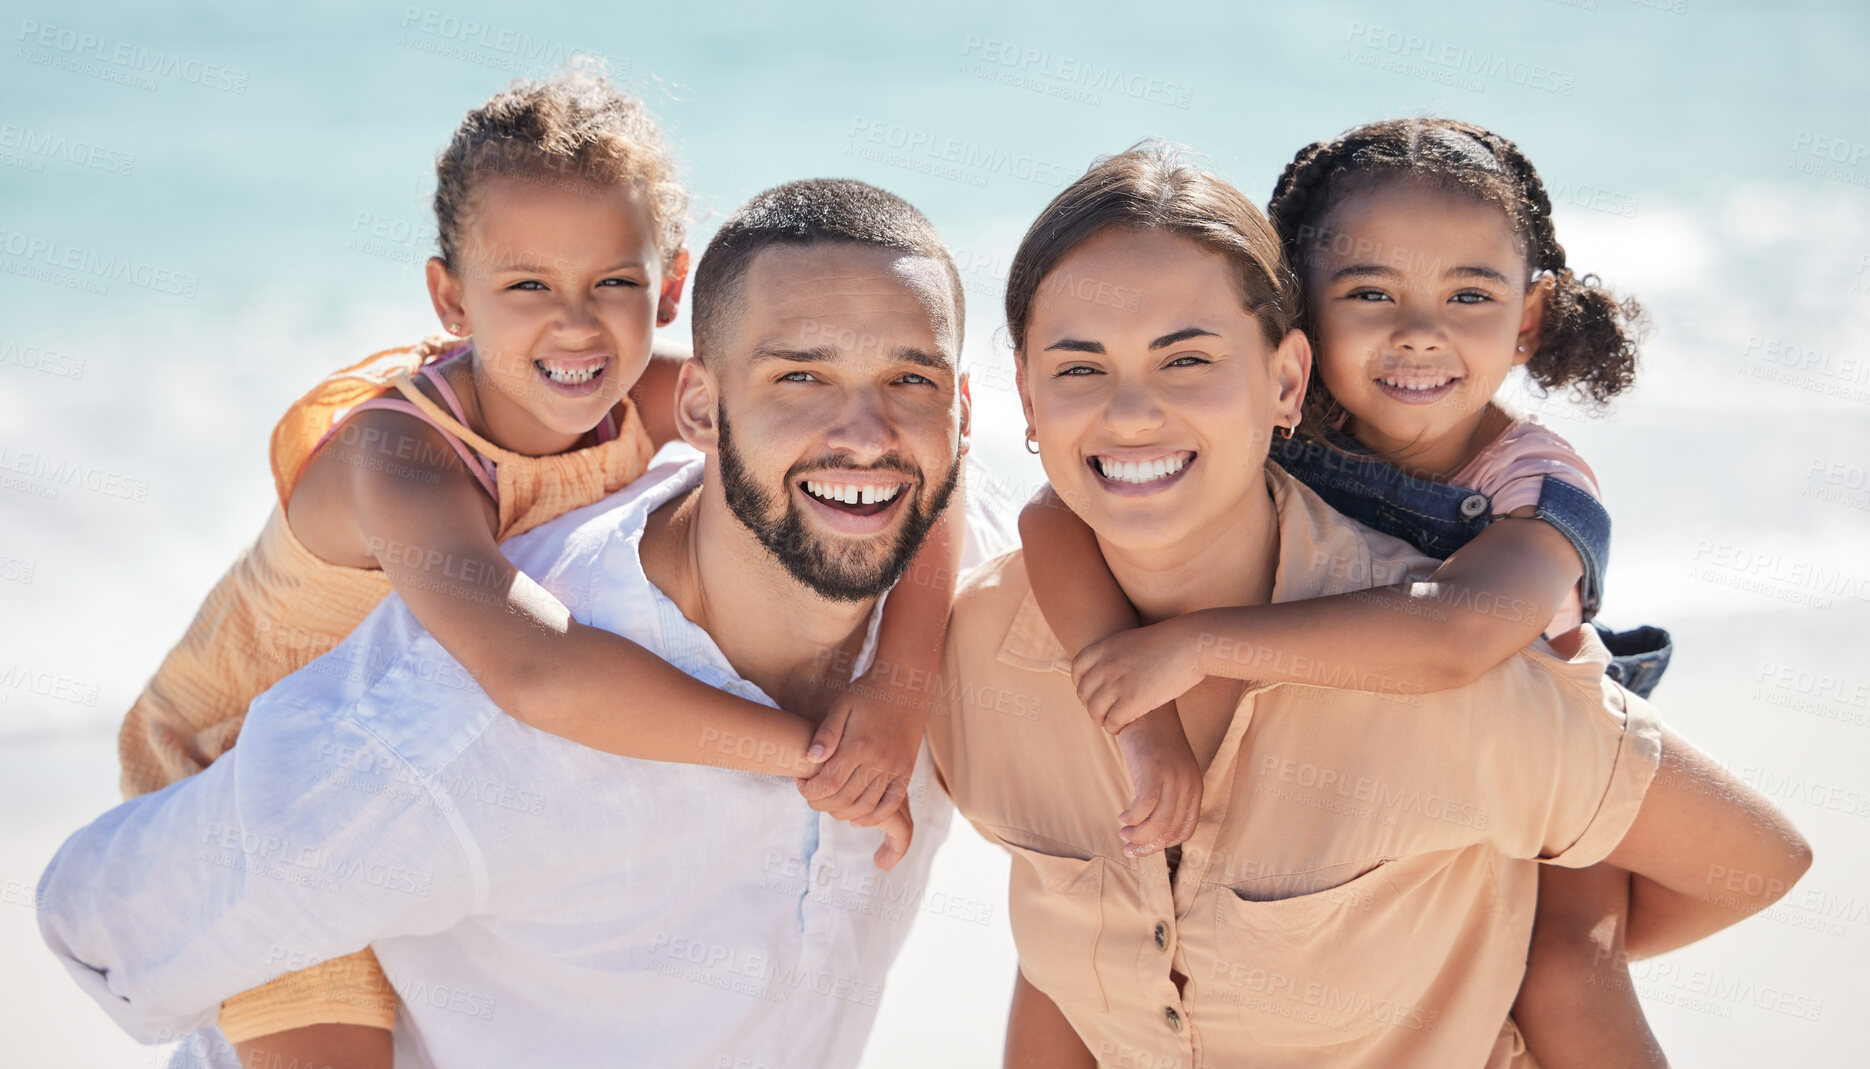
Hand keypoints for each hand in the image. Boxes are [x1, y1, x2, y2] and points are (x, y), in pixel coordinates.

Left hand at [795, 675, 928, 862]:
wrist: (906, 684)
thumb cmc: (868, 693)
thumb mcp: (841, 706)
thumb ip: (826, 734)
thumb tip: (809, 760)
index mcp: (858, 745)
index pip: (829, 783)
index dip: (810, 791)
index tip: (801, 784)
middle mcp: (878, 760)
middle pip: (844, 799)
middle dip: (820, 804)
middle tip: (810, 796)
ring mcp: (895, 768)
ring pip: (866, 806)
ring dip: (842, 813)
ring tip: (829, 804)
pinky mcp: (906, 771)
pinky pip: (891, 804)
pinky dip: (873, 817)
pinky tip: (858, 820)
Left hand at [1072, 618, 1204, 733]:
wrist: (1190, 644)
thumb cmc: (1172, 641)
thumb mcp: (1136, 641)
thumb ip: (1121, 653)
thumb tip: (1118, 668)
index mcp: (1105, 647)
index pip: (1077, 668)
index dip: (1080, 683)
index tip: (1089, 692)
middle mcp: (1106, 665)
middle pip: (1083, 692)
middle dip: (1090, 705)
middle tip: (1102, 712)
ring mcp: (1117, 683)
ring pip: (1094, 711)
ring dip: (1100, 720)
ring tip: (1110, 723)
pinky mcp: (1132, 701)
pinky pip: (1112, 722)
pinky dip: (1114, 728)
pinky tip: (1122, 729)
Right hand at [1111, 707, 1201, 857]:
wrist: (1145, 713)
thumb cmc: (1151, 744)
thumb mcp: (1166, 773)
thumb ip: (1165, 797)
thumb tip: (1149, 827)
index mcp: (1194, 789)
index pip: (1185, 830)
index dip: (1163, 844)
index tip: (1144, 847)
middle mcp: (1187, 786)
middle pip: (1170, 831)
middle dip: (1147, 846)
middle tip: (1128, 848)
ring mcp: (1172, 779)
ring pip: (1158, 824)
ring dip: (1138, 836)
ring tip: (1124, 834)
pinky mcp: (1153, 772)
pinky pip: (1144, 807)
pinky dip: (1132, 818)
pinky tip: (1122, 817)